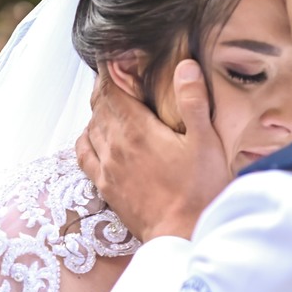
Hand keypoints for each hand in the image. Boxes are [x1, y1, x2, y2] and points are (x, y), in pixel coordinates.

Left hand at [77, 60, 230, 240]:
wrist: (181, 234)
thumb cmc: (199, 191)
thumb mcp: (206, 142)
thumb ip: (193, 101)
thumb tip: (184, 66)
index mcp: (136, 130)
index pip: (110, 89)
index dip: (109, 70)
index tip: (113, 56)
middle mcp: (113, 147)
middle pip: (98, 106)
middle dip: (105, 87)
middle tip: (116, 76)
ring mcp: (106, 168)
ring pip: (90, 128)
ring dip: (97, 112)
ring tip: (111, 104)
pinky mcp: (105, 187)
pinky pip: (85, 155)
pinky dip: (88, 139)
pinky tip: (97, 137)